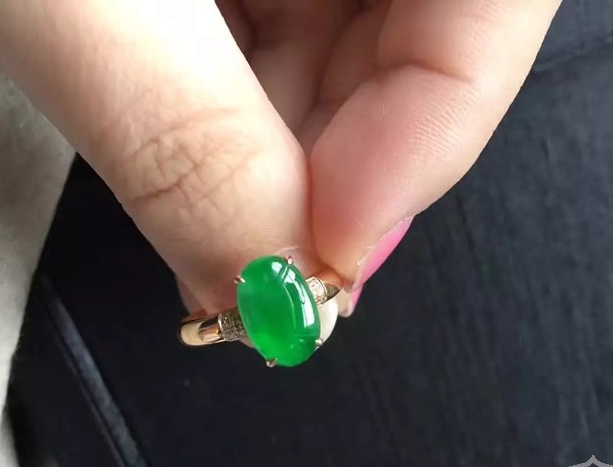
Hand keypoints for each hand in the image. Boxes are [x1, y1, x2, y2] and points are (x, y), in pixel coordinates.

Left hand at [0, 0, 560, 313]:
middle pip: (430, 33)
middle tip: (267, 259)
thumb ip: (181, 137)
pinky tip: (193, 135)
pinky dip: (249, 112)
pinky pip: (295, 35)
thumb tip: (266, 286)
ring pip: (359, 49)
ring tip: (215, 200)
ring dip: (291, 154)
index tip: (331, 251)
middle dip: (347, 166)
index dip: (431, 135)